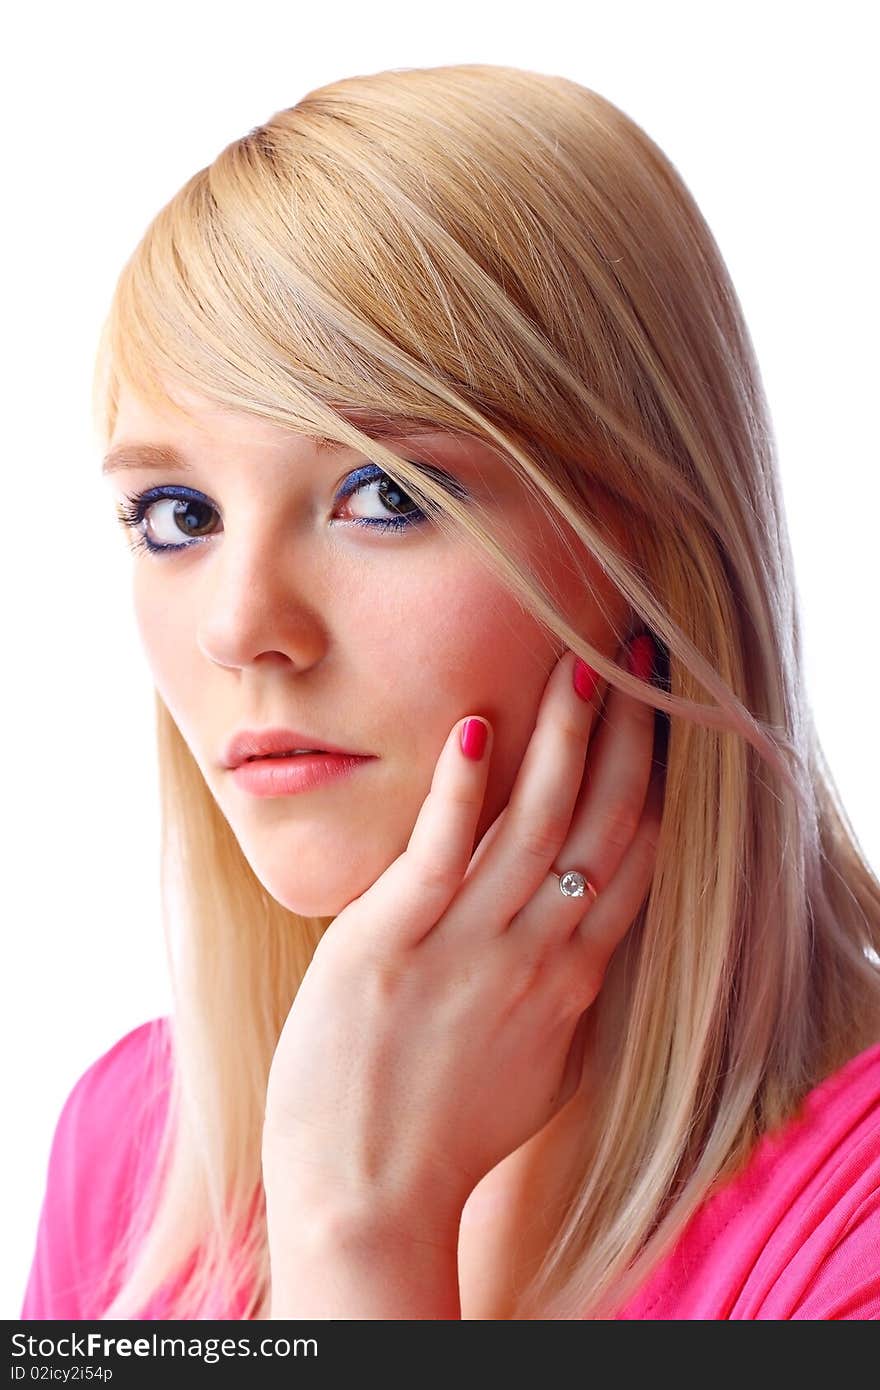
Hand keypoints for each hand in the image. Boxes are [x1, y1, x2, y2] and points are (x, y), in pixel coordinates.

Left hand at [262, 637, 664, 1248]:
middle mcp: (536, 953)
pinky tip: (476, 730)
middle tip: (640, 661)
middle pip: (604, 825)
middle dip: (629, 738)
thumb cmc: (441, 1137)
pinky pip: (440, 854)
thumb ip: (561, 998)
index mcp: (570, 980)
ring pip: (537, 824)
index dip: (656, 784)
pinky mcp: (390, 942)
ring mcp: (467, 946)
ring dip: (563, 741)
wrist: (367, 1199)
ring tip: (578, 667)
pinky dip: (461, 791)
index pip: (635, 861)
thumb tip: (576, 953)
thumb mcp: (533, 1067)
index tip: (665, 722)